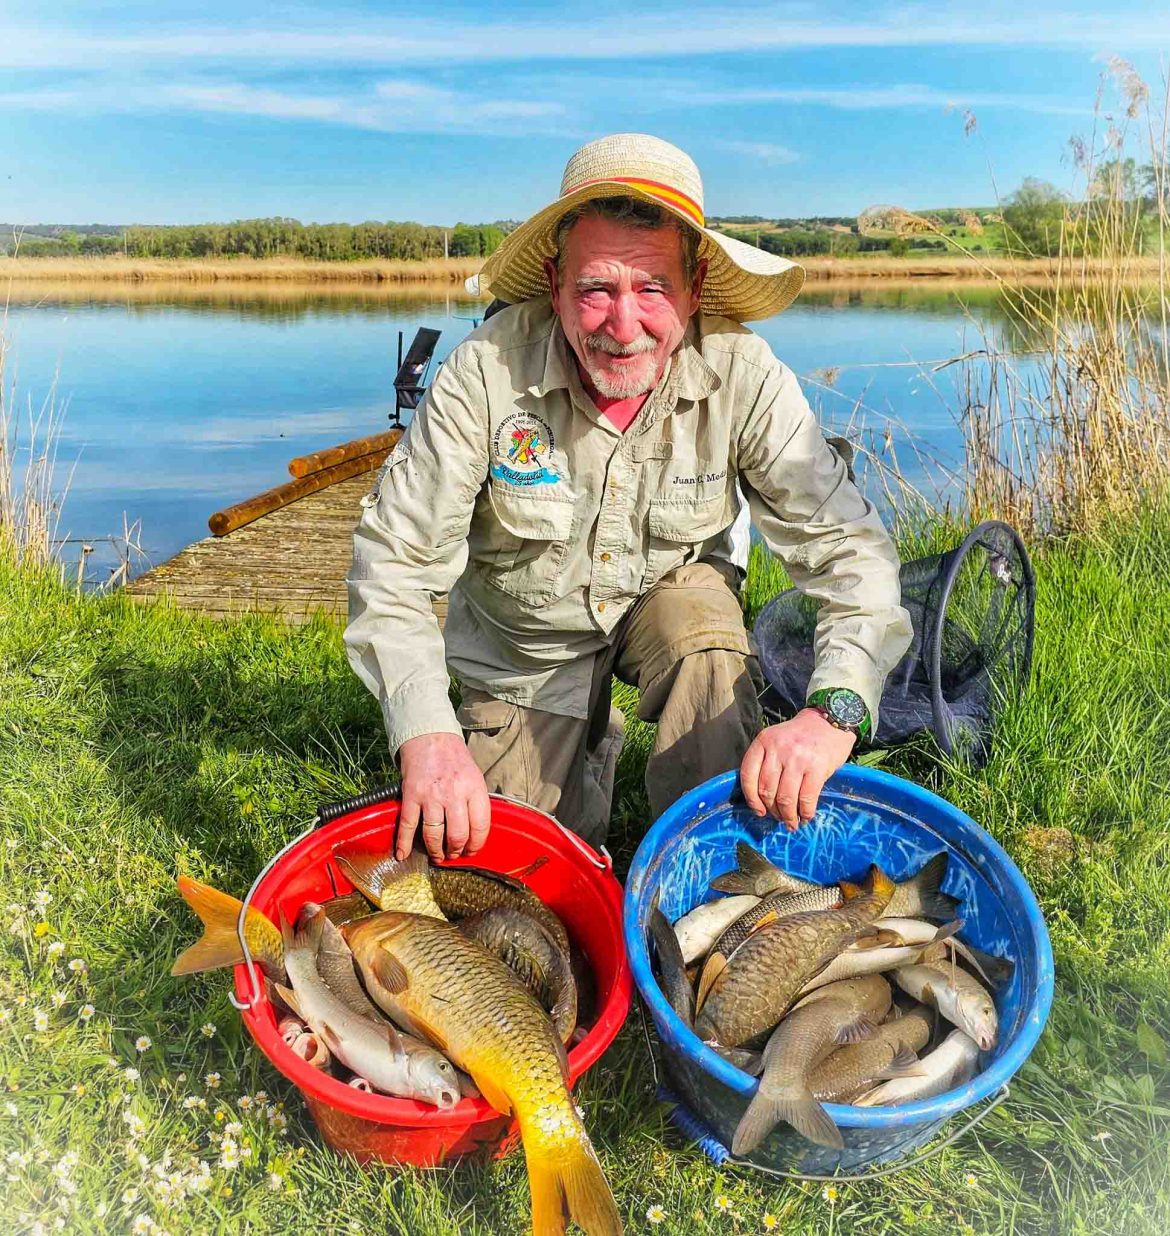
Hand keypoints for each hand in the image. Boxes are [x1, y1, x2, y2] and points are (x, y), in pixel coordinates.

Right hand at [397, 733, 491, 861]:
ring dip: (435, 850)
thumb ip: (476, 802)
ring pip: (434, 835)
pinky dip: (404, 843)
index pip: (480, 826)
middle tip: (453, 854)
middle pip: (457, 835)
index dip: (476, 844)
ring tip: (437, 855)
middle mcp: (454, 793)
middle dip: (456, 851)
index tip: (472, 851)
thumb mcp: (474, 776)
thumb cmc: (454, 759)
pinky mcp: (411, 795)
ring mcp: (431, 795)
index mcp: (473, 788)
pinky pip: (408, 825)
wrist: (430, 737)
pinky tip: (403, 854)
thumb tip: (474, 833)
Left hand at [739, 709, 856, 829]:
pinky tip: (805, 816)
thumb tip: (761, 799)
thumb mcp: (776, 740)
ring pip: (785, 798)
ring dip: (788, 816)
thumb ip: (766, 761)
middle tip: (779, 818)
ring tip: (792, 822)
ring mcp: (797, 758)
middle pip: (767, 790)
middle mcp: (778, 749)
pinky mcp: (817, 767)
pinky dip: (805, 812)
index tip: (759, 811)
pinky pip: (806, 798)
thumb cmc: (801, 736)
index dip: (752, 799)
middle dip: (772, 810)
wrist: (830, 721)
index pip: (748, 775)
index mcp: (764, 741)